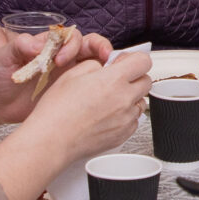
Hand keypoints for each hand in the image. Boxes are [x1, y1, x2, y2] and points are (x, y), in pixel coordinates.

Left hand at [0, 22, 114, 123]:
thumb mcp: (2, 58)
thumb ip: (18, 46)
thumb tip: (37, 44)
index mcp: (48, 46)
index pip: (70, 36)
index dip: (72, 44)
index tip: (60, 59)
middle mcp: (61, 58)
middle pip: (90, 46)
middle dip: (100, 48)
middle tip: (101, 59)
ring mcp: (67, 75)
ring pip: (94, 65)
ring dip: (103, 67)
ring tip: (104, 76)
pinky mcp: (69, 93)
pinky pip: (88, 87)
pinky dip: (98, 87)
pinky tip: (97, 95)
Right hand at [0, 49, 152, 189]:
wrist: (51, 140)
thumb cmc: (57, 110)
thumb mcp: (73, 74)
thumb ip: (96, 65)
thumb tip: (106, 65)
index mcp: (113, 80)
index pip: (143, 61)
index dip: (134, 59)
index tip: (124, 62)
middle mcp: (124, 99)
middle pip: (146, 81)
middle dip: (134, 77)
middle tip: (116, 80)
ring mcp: (125, 119)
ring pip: (140, 102)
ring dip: (130, 97)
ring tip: (108, 100)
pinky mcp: (123, 135)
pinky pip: (133, 120)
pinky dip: (125, 115)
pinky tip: (106, 115)